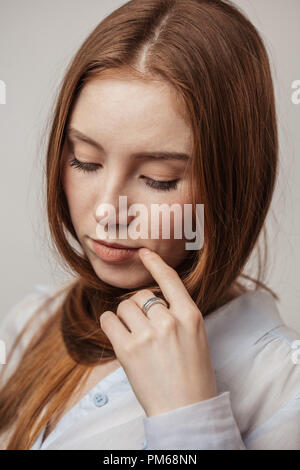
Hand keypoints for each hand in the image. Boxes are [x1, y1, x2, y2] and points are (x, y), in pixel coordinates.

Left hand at [99, 248, 217, 416]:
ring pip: (124, 306)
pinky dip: (110, 324)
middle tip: (144, 328)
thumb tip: (151, 301)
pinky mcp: (127, 350)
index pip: (170, 280)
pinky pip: (109, 320)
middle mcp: (169, 321)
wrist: (185, 410)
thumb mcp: (196, 337)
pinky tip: (118, 336)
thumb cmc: (194, 375)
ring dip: (124, 317)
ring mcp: (148, 335)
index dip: (155, 264)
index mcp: (191, 316)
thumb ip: (178, 315)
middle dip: (138, 307)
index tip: (144, 253)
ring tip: (133, 336)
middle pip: (141, 296)